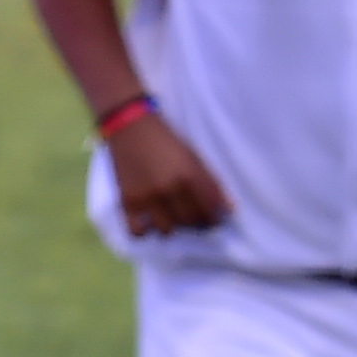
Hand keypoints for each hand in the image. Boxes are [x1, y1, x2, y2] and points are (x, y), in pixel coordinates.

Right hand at [103, 109, 234, 237]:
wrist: (130, 125)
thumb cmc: (166, 141)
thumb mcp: (193, 157)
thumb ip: (212, 183)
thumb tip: (230, 210)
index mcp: (189, 175)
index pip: (209, 211)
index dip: (214, 219)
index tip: (212, 219)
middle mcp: (168, 189)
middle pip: (190, 222)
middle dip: (195, 223)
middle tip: (193, 217)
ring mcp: (147, 197)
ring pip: (167, 230)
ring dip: (172, 225)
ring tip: (171, 216)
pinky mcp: (127, 201)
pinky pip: (138, 232)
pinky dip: (144, 230)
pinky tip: (149, 221)